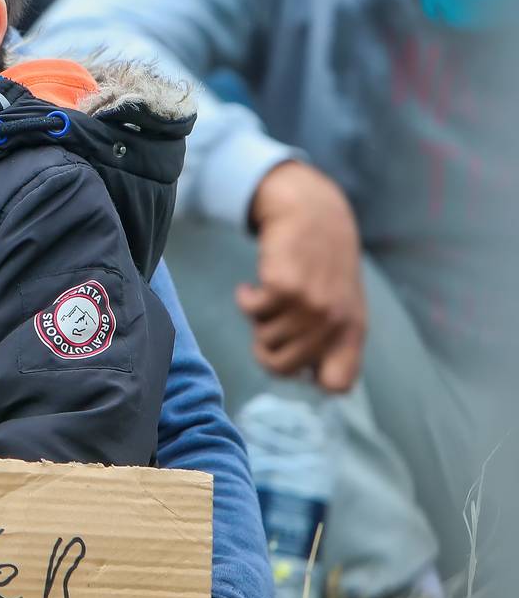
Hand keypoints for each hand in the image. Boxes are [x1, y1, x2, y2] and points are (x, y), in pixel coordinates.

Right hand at [239, 161, 366, 391]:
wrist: (312, 214)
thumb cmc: (322, 262)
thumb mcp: (340, 303)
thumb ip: (329, 338)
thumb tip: (306, 378)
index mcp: (352, 331)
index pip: (337, 383)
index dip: (310, 379)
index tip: (296, 364)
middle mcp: (334, 322)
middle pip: (286, 368)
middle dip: (267, 351)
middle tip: (266, 328)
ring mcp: (309, 306)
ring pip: (264, 341)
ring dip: (257, 321)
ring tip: (267, 297)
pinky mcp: (283, 287)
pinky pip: (250, 311)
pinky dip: (245, 299)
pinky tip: (252, 285)